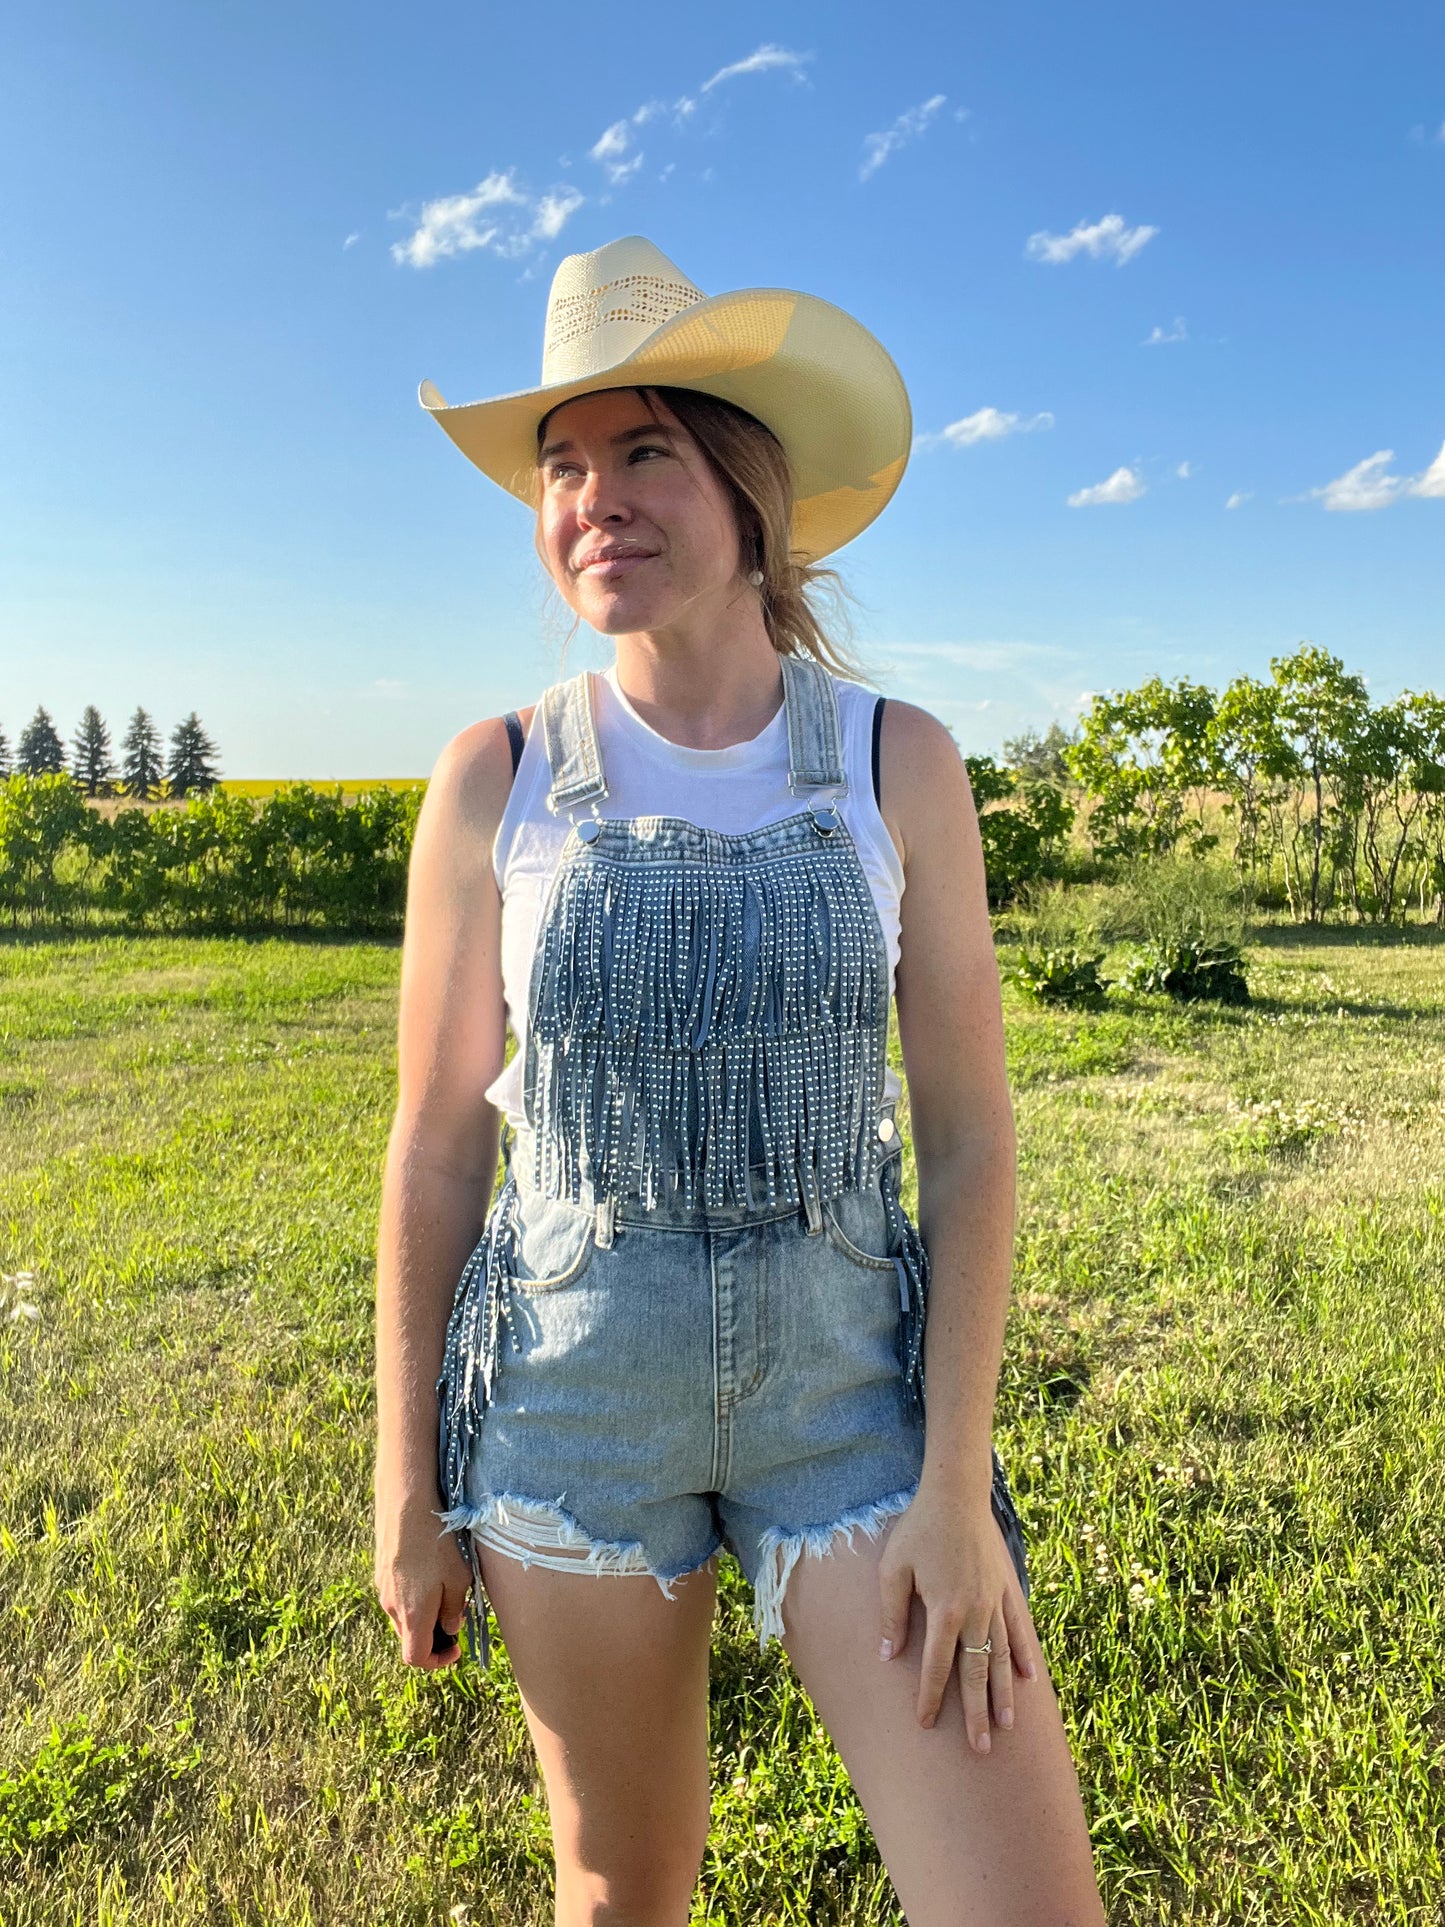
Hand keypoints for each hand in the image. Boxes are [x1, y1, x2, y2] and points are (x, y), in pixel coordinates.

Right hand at [373, 1487, 474, 1669]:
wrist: (405, 1504)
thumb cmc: (437, 1542)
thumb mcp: (459, 1578)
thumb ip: (455, 1610)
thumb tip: (451, 1628)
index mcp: (412, 1616)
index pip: (416, 1658)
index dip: (437, 1661)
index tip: (456, 1649)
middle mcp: (391, 1607)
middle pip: (409, 1636)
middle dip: (431, 1635)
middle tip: (455, 1616)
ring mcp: (382, 1588)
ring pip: (402, 1614)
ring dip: (422, 1612)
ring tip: (444, 1588)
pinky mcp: (380, 1569)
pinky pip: (396, 1593)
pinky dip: (412, 1594)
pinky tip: (428, 1569)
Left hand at [877, 1481, 1041, 1750]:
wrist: (957, 1494)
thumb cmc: (918, 1529)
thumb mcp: (893, 1568)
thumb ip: (891, 1614)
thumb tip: (887, 1656)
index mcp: (943, 1610)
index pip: (935, 1665)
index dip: (929, 1697)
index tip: (924, 1724)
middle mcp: (974, 1612)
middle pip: (976, 1673)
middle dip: (976, 1713)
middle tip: (981, 1749)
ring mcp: (995, 1602)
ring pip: (1002, 1658)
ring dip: (1004, 1694)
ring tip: (1007, 1726)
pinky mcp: (1007, 1589)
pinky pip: (1018, 1630)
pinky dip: (1024, 1656)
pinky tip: (1030, 1680)